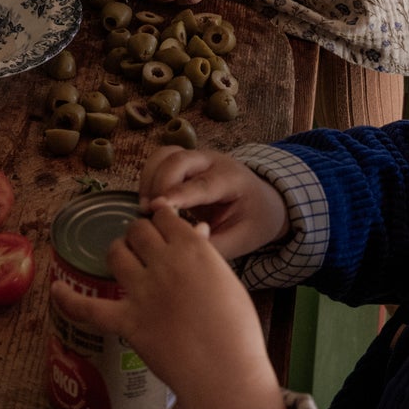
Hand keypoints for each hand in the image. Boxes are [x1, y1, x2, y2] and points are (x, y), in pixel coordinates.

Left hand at [52, 205, 286, 408]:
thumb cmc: (237, 329)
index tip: (160, 228)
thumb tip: (195, 228)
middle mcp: (164, 263)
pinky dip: (68, 299)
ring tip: (123, 263)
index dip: (160, 220)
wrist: (226, 373)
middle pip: (137, 230)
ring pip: (115, 254)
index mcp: (193, 248)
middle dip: (138, 235)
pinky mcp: (127, 321)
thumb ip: (205, 253)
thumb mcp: (227, 279)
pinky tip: (56, 290)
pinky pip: (88, 307)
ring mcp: (143, 292)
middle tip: (144, 249)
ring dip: (118, 254)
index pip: (163, 216)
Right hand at [139, 147, 289, 260]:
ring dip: (150, 179)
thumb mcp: (240, 240)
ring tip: (145, 209)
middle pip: (179, 160)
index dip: (177, 194)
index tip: (155, 208)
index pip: (203, 184)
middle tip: (149, 213)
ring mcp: (198, 158)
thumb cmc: (252, 221)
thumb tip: (181, 253)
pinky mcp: (185, 161)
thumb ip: (213, 246)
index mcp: (233, 180)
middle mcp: (214, 162)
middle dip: (159, 184)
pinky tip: (149, 201)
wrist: (263, 201)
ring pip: (165, 155)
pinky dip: (149, 176)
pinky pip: (160, 160)